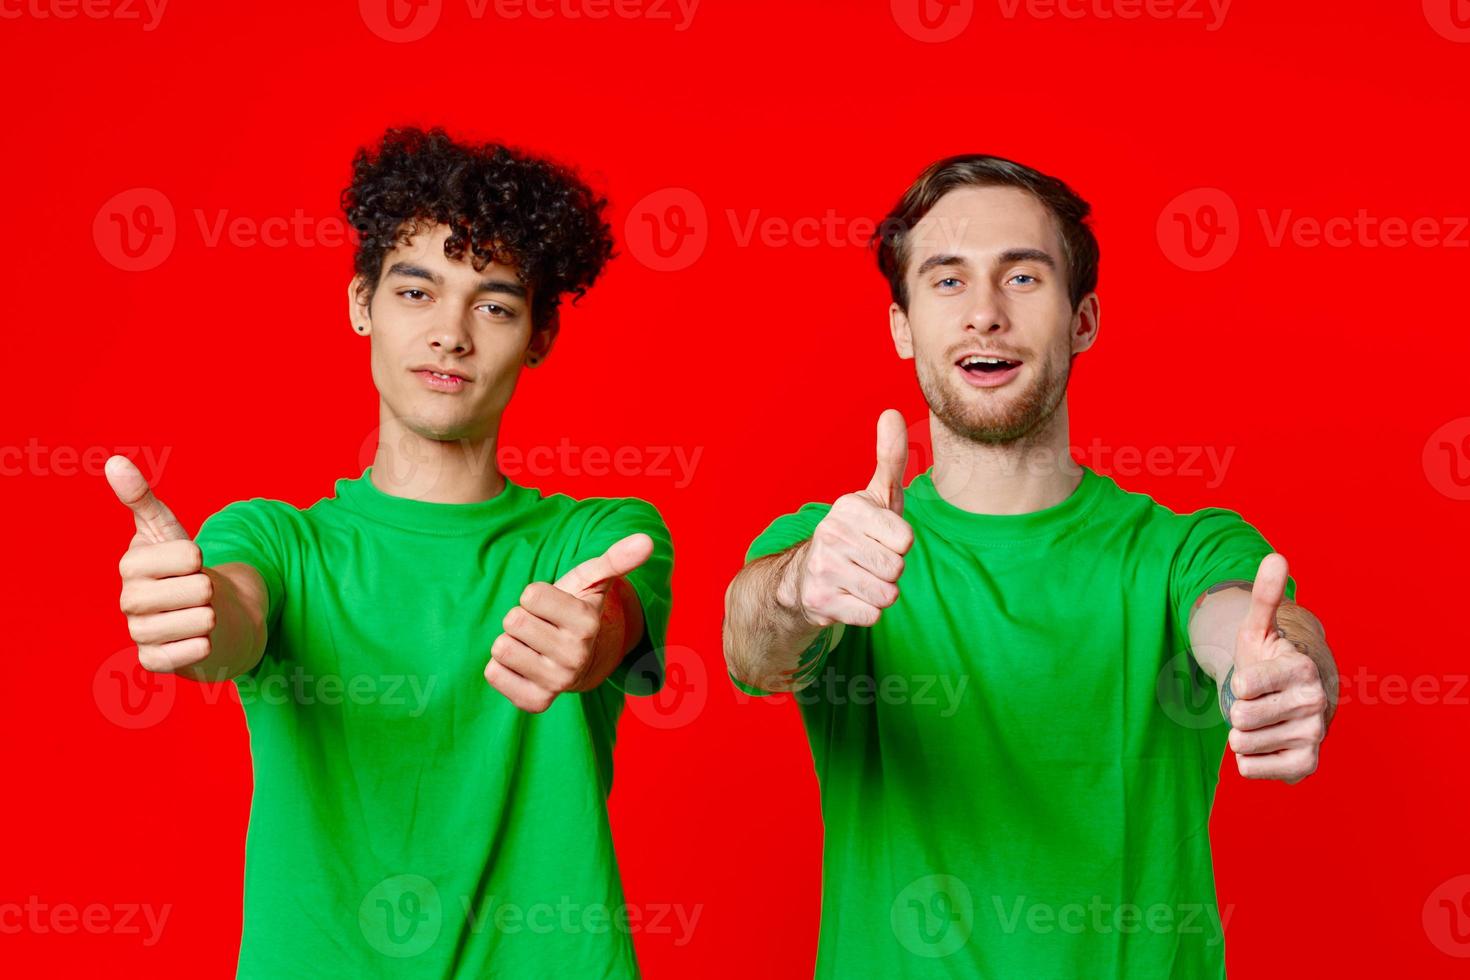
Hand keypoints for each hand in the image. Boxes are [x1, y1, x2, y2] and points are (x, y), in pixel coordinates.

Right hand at [106, 455, 215, 672]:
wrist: (201, 612)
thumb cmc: (182, 568)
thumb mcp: (168, 531)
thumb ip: (144, 500)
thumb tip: (115, 463)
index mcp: (131, 564)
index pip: (188, 555)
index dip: (200, 557)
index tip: (190, 561)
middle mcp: (128, 600)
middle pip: (198, 589)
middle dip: (209, 588)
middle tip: (198, 591)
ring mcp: (139, 632)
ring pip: (198, 621)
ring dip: (209, 616)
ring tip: (200, 612)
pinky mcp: (153, 661)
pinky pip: (189, 653)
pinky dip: (202, 645)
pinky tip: (199, 639)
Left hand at [485, 533, 653, 712]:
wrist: (583, 662)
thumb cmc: (578, 611)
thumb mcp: (593, 582)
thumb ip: (615, 559)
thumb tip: (646, 540)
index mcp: (586, 623)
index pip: (530, 595)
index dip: (534, 595)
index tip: (550, 605)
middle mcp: (574, 656)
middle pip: (513, 621)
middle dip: (521, 618)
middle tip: (541, 626)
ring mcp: (556, 683)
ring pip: (501, 648)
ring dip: (511, 643)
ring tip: (532, 644)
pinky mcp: (535, 702)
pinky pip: (493, 674)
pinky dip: (501, 668)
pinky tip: (522, 665)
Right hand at [782, 409, 914, 628]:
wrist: (804, 577)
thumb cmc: (855, 534)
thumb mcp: (874, 496)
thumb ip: (889, 457)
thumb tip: (892, 413)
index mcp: (848, 508)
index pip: (905, 539)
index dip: (899, 544)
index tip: (879, 539)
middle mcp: (830, 534)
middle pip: (897, 568)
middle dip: (891, 571)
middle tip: (868, 563)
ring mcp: (822, 569)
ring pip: (887, 594)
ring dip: (880, 593)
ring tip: (860, 580)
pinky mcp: (819, 602)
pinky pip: (872, 615)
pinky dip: (867, 612)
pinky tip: (849, 598)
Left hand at [1225, 553, 1329, 782]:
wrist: (1289, 702)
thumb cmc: (1266, 661)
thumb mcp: (1257, 629)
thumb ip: (1265, 597)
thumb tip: (1277, 556)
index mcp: (1300, 668)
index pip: (1243, 686)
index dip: (1237, 685)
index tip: (1252, 680)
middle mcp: (1315, 703)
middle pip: (1240, 717)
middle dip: (1236, 711)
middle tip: (1255, 703)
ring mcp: (1313, 736)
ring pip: (1242, 744)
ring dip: (1242, 734)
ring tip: (1261, 721)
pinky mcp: (1306, 766)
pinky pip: (1250, 769)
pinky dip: (1248, 759)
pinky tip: (1266, 743)